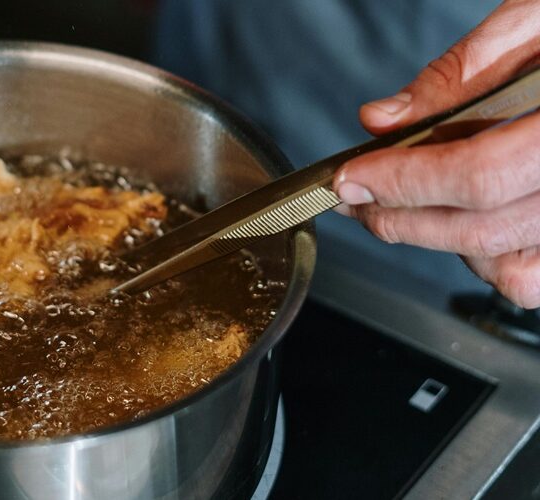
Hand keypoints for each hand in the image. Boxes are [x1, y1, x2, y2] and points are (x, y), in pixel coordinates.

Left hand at [333, 0, 539, 307]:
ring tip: (402, 209)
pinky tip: (465, 225)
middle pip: (482, 231)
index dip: (403, 182)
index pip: (480, 174)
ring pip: (506, 269)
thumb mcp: (538, 20)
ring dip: (439, 244)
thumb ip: (463, 71)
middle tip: (355, 199)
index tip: (350, 179)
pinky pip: (534, 281)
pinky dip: (489, 264)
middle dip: (398, 219)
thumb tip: (383, 120)